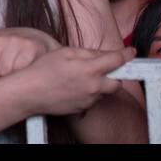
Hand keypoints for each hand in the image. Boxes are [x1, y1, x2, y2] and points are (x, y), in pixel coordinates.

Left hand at [0, 27, 59, 83]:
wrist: (39, 42)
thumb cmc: (12, 47)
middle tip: (0, 80)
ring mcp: (15, 42)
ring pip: (2, 74)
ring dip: (6, 80)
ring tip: (11, 76)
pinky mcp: (31, 49)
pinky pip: (18, 73)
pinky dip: (19, 77)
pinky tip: (21, 73)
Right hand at [16, 46, 132, 117]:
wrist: (29, 93)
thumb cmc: (43, 69)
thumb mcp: (65, 52)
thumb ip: (88, 52)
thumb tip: (103, 54)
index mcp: (89, 69)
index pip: (116, 60)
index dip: (126, 54)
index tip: (131, 52)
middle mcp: (93, 87)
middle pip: (117, 83)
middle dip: (114, 75)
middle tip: (103, 68)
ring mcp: (88, 100)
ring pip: (104, 91)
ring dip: (100, 84)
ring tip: (79, 77)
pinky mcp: (82, 108)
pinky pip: (92, 99)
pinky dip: (89, 92)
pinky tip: (73, 87)